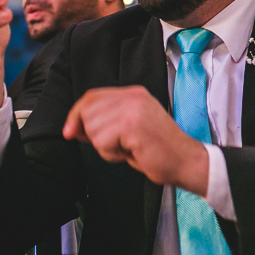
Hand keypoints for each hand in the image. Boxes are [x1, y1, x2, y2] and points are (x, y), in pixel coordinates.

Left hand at [62, 86, 209, 195]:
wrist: (185, 161)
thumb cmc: (158, 150)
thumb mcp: (128, 129)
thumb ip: (103, 123)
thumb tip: (72, 127)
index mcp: (134, 93)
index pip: (92, 96)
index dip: (76, 114)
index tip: (69, 131)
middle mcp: (133, 96)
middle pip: (87, 111)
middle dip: (93, 134)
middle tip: (118, 145)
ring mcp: (133, 109)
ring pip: (92, 128)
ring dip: (104, 146)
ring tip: (127, 148)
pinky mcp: (132, 125)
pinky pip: (102, 142)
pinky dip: (111, 154)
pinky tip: (131, 153)